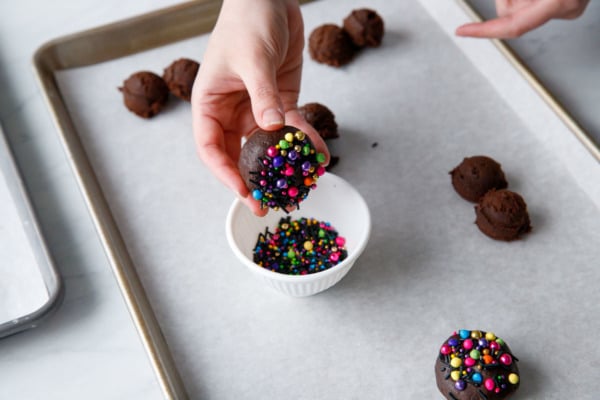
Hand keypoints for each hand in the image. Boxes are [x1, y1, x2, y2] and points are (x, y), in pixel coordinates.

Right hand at [192, 0, 328, 215]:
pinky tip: (319, 153)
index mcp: (210, 104)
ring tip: (298, 185)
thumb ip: (263, 94)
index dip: (225, 174)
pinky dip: (305, 140)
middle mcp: (230, 111)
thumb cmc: (247, 21)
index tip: (244, 193)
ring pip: (268, 146)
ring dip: (283, 165)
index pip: (211, 148)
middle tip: (268, 204)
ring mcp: (256, 109)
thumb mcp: (253, 59)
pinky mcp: (280, 103)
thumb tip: (270, 128)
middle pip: (238, 154)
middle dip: (253, 180)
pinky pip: (291, 128)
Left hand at [456, 0, 589, 37]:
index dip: (483, 30)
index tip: (463, 31)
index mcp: (559, 1)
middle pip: (510, 12)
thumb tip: (502, 8)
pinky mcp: (567, 5)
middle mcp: (566, 9)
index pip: (512, 25)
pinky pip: (531, 3)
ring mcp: (568, 8)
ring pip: (519, 6)